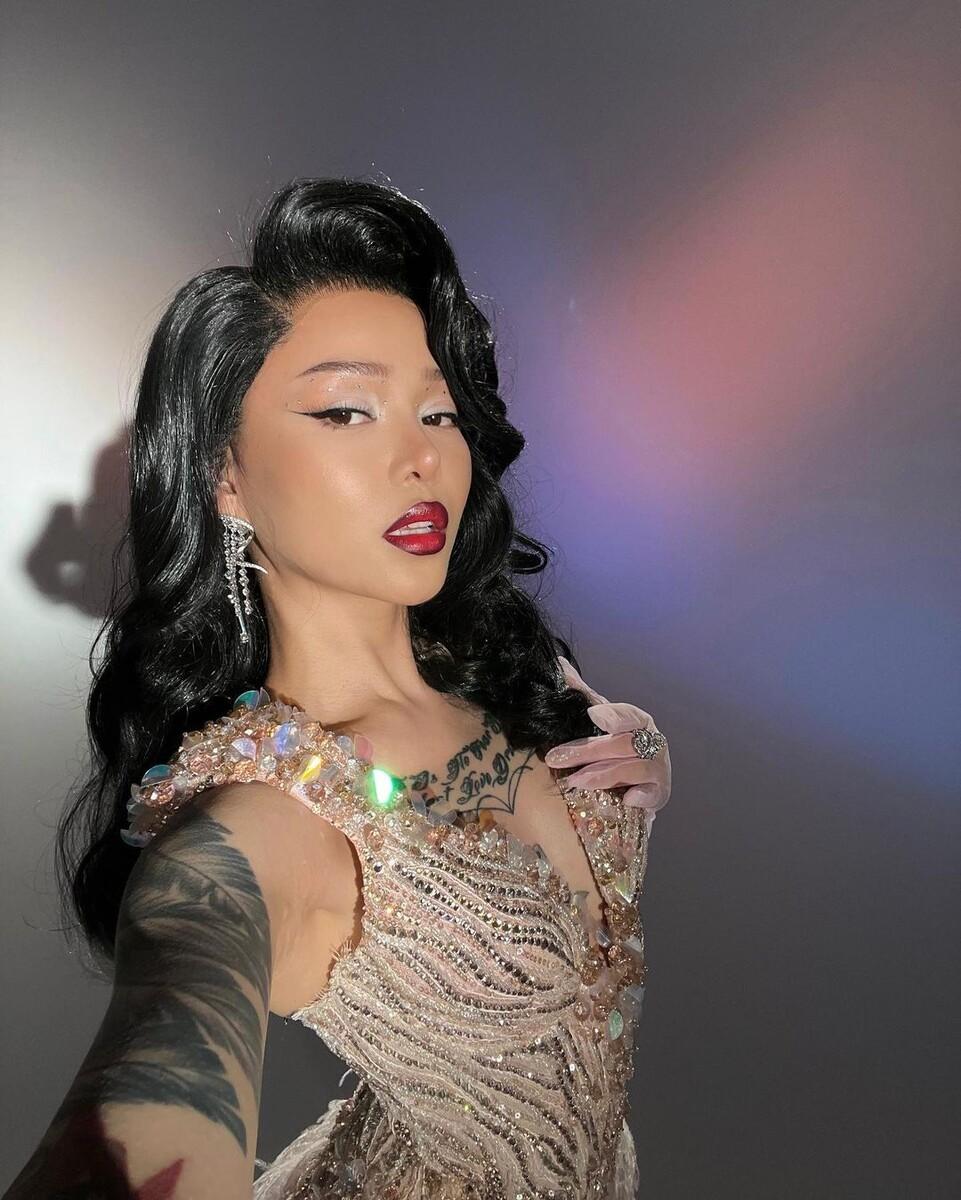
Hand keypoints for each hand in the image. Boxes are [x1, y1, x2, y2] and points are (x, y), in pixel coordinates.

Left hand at [546, 655, 671, 830]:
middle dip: (587, 750)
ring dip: (602, 774)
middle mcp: (653, 741)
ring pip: (632, 768)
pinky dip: (639, 795)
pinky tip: (624, 799)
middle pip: (622, 743)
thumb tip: (559, 665)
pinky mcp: (659, 793)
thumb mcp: (599, 719)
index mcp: (639, 720)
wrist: (636, 783)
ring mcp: (659, 768)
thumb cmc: (614, 747)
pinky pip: (650, 794)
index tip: (592, 715)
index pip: (628, 715)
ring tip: (574, 781)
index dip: (612, 715)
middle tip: (556, 758)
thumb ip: (582, 695)